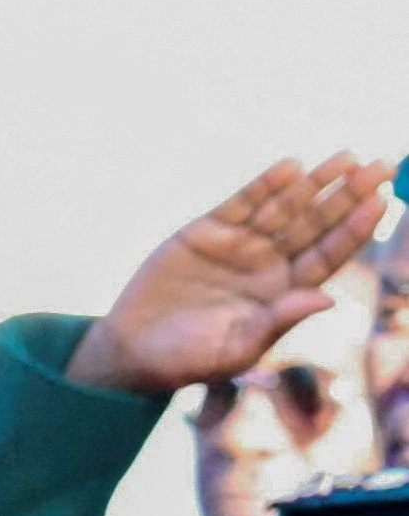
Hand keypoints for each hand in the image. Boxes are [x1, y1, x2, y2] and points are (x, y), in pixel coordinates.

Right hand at [68, 153, 394, 395]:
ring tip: (346, 156)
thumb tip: (328, 299)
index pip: (329, 253)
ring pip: (285, 206)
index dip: (355, 228)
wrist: (133, 349)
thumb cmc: (190, 359)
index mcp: (285, 292)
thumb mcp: (239, 348)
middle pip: (316, 222)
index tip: (381, 201)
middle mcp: (268, 264)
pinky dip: (265, 184)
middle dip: (347, 194)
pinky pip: (240, 202)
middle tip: (380, 165)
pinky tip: (291, 166)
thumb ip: (280, 321)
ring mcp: (238, 245)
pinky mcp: (204, 231)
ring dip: (315, 181)